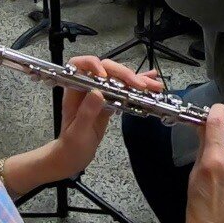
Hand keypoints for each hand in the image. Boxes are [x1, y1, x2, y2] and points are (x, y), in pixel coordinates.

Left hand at [50, 56, 162, 177]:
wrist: (73, 157)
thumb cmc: (71, 146)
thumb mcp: (78, 132)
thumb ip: (86, 112)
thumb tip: (97, 92)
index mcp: (74, 92)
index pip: (78, 66)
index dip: (92, 65)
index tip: (105, 75)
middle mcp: (87, 88)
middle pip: (105, 70)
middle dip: (123, 74)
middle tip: (139, 85)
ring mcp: (100, 94)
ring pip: (118, 79)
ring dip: (136, 80)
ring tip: (153, 85)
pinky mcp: (110, 102)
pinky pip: (124, 91)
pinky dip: (137, 88)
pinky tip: (150, 84)